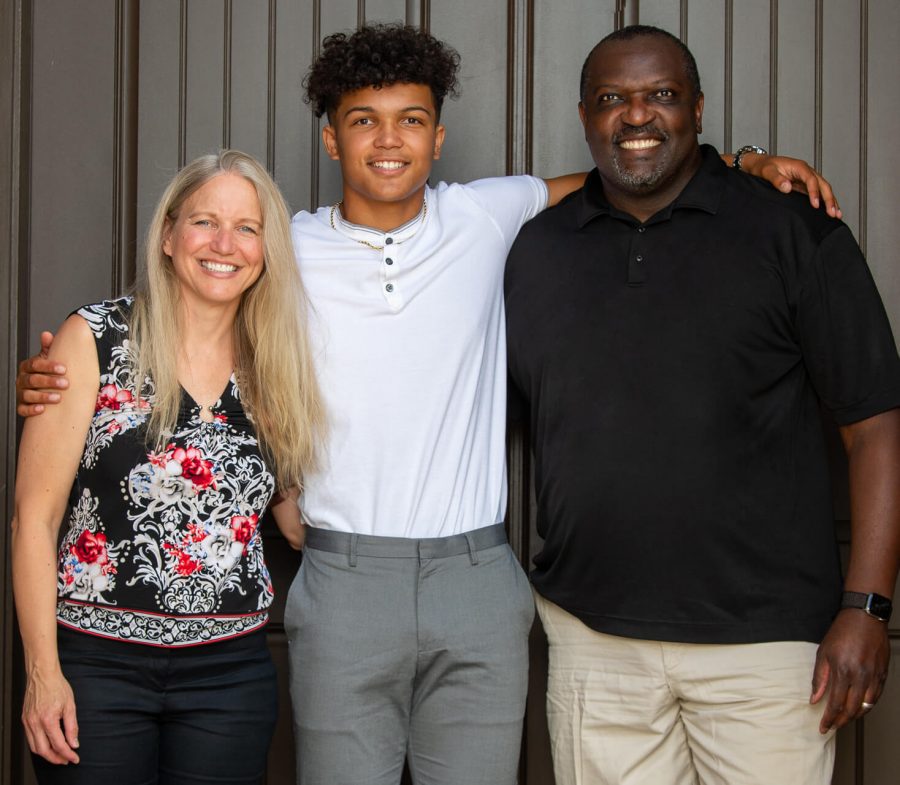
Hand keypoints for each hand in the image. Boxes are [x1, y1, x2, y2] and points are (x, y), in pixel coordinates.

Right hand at [16, 331, 66, 416]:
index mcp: (28, 366)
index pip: (35, 364)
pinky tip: (42, 409)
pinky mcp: (22, 406)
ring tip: (58, 398)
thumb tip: (47, 334)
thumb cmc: (48, 372)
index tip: (63, 369)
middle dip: (49, 381)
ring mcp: (21, 393)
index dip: (49, 366)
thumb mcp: (49, 359)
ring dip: (43, 396)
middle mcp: (22, 379)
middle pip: (32, 380)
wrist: (47, 389)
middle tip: (65, 384)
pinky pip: (23, 409)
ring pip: (28, 395)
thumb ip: (48, 348)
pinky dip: (31, 409)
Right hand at [22, 667, 79, 764]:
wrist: (42, 675)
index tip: (74, 758)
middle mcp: (35, 723)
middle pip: (44, 751)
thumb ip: (72, 726)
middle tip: (66, 760)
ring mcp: (28, 722)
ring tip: (58, 755)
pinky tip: (48, 745)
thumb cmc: (57, 687)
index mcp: (48, 719)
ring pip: (34, 747)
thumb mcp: (70, 705)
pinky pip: (30, 739)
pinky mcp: (25, 720)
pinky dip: (39, 746)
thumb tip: (74, 743)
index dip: (68, 754)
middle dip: (56, 758)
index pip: (58, 744)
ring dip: (46, 755)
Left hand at [740, 153, 841, 218]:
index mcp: (799, 167)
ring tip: (837, 214)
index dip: (814, 192)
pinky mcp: (804, 186)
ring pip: (823, 189)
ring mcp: (807, 179)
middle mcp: (806, 172)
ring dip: (831, 201)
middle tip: (832, 213)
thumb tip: (787, 187)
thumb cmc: (764, 167)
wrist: (760, 164)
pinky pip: (818, 193)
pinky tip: (829, 210)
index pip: (811, 180)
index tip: (815, 205)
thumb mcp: (767, 171)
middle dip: (829, 199)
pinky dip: (824, 202)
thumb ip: (776, 179)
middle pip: (823, 184)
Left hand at [810, 609, 888, 732]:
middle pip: (852, 709)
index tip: (823, 727)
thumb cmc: (842, 632)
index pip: (835, 704)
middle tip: (832, 727)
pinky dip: (867, 707)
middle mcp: (860, 676)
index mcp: (843, 671)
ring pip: (866, 706)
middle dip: (841, 722)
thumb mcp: (823, 652)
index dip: (829, 719)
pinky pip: (876, 697)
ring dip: (854, 717)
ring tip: (843, 720)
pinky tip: (859, 708)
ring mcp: (874, 677)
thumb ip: (819, 678)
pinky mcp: (882, 675)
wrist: (864, 618)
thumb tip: (814, 699)